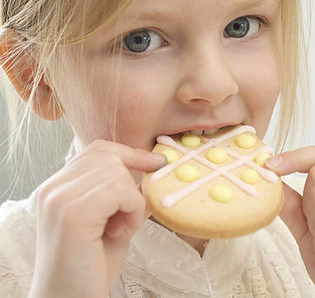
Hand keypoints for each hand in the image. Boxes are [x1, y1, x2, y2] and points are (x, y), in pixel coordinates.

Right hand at [29, 140, 165, 297]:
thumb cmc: (89, 271)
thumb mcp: (111, 224)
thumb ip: (125, 196)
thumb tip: (154, 169)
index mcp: (56, 188)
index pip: (96, 150)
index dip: (129, 153)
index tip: (155, 163)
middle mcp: (52, 189)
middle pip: (107, 156)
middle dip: (129, 182)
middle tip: (128, 218)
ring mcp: (59, 198)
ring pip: (115, 171)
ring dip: (131, 200)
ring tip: (121, 228)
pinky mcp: (72, 212)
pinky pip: (118, 189)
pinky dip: (132, 208)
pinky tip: (122, 231)